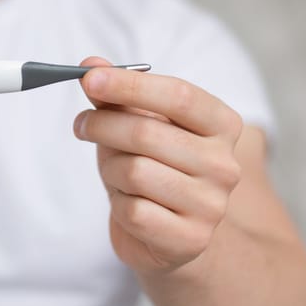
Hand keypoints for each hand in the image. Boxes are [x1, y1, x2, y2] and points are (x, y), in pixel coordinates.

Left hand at [72, 56, 243, 275]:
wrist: (170, 234)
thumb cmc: (154, 168)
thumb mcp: (138, 125)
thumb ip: (117, 95)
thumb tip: (90, 65)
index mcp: (222, 125)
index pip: (179, 95)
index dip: (131, 85)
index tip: (89, 79)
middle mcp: (224, 164)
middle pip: (147, 133)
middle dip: (103, 125)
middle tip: (81, 124)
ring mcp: (211, 205)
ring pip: (135, 172)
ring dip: (110, 169)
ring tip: (114, 172)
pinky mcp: (190, 240)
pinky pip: (133, 211)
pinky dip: (118, 204)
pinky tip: (128, 204)